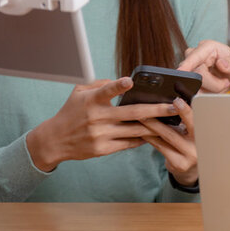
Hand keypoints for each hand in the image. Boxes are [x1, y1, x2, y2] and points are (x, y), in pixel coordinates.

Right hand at [26, 77, 174, 171]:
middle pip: (132, 113)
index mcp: (91, 101)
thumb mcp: (79, 92)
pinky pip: (129, 143)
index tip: (130, 81)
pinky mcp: (104, 149)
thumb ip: (100, 84)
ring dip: (155, 127)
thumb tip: (123, 82)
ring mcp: (101, 135)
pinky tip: (156, 134)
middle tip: (174, 107)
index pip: (105, 91)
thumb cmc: (71, 112)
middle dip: (156, 110)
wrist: (55, 140)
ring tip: (172, 123)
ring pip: (135, 130)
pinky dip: (143, 138)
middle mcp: (97, 118)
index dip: (117, 86)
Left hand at [141, 98, 198, 185]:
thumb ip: (186, 111)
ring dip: (153, 124)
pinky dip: (150, 137)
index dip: (187, 110)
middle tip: (156, 105)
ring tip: (140, 115)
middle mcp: (202, 143)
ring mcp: (191, 155)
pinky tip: (141, 131)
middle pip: (187, 126)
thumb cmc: (188, 141)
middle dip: (170, 114)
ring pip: (169, 135)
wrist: (190, 167)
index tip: (177, 101)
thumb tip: (177, 88)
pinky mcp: (179, 163)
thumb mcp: (191, 126)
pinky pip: (161, 146)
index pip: (199, 117)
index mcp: (206, 130)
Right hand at [177, 40, 229, 92]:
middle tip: (226, 83)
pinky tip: (214, 90)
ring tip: (222, 85)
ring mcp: (192, 69)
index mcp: (208, 47)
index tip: (181, 71)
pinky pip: (193, 91)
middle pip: (195, 73)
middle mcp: (196, 56)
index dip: (188, 63)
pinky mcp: (190, 81)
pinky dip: (205, 94)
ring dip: (210, 89)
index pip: (195, 55)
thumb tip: (221, 63)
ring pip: (194, 84)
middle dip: (212, 83)